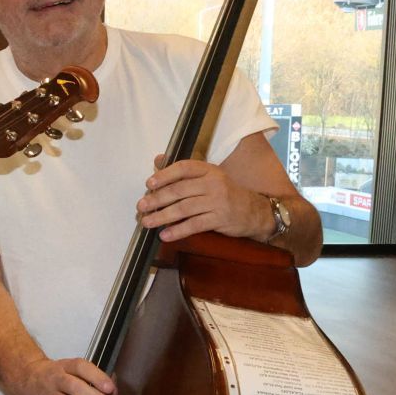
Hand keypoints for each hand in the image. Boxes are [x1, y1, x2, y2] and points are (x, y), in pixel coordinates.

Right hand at [10, 355, 114, 394]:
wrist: (25, 377)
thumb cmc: (56, 374)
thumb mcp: (70, 368)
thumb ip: (93, 377)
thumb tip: (113, 391)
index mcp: (65, 366)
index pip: (81, 367)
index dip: (96, 377)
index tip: (110, 388)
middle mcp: (55, 379)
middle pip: (73, 386)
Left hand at [137, 155, 274, 243]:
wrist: (254, 211)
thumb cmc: (225, 193)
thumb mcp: (208, 177)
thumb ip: (183, 171)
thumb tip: (158, 159)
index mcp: (208, 170)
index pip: (184, 168)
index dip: (165, 174)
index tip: (149, 183)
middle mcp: (213, 183)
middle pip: (180, 190)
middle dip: (157, 199)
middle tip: (141, 206)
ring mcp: (217, 201)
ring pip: (184, 208)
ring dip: (162, 216)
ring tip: (147, 222)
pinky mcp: (220, 218)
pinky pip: (194, 225)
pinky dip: (178, 230)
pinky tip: (165, 235)